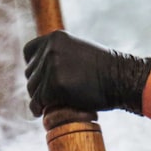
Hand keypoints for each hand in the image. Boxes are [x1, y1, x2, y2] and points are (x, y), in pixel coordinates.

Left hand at [23, 30, 150, 116]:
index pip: (29, 53)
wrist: (121, 78)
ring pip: (33, 88)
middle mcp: (51, 49)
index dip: (33, 68)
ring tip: (44, 106)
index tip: (39, 80)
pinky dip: (38, 108)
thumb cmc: (106, 70)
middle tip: (46, 98)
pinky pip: (38, 100)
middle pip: (30, 74)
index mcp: (56, 38)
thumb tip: (46, 72)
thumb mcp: (80, 52)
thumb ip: (63, 55)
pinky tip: (40, 112)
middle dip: (37, 87)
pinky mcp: (55, 84)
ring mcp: (52, 66)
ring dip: (37, 99)